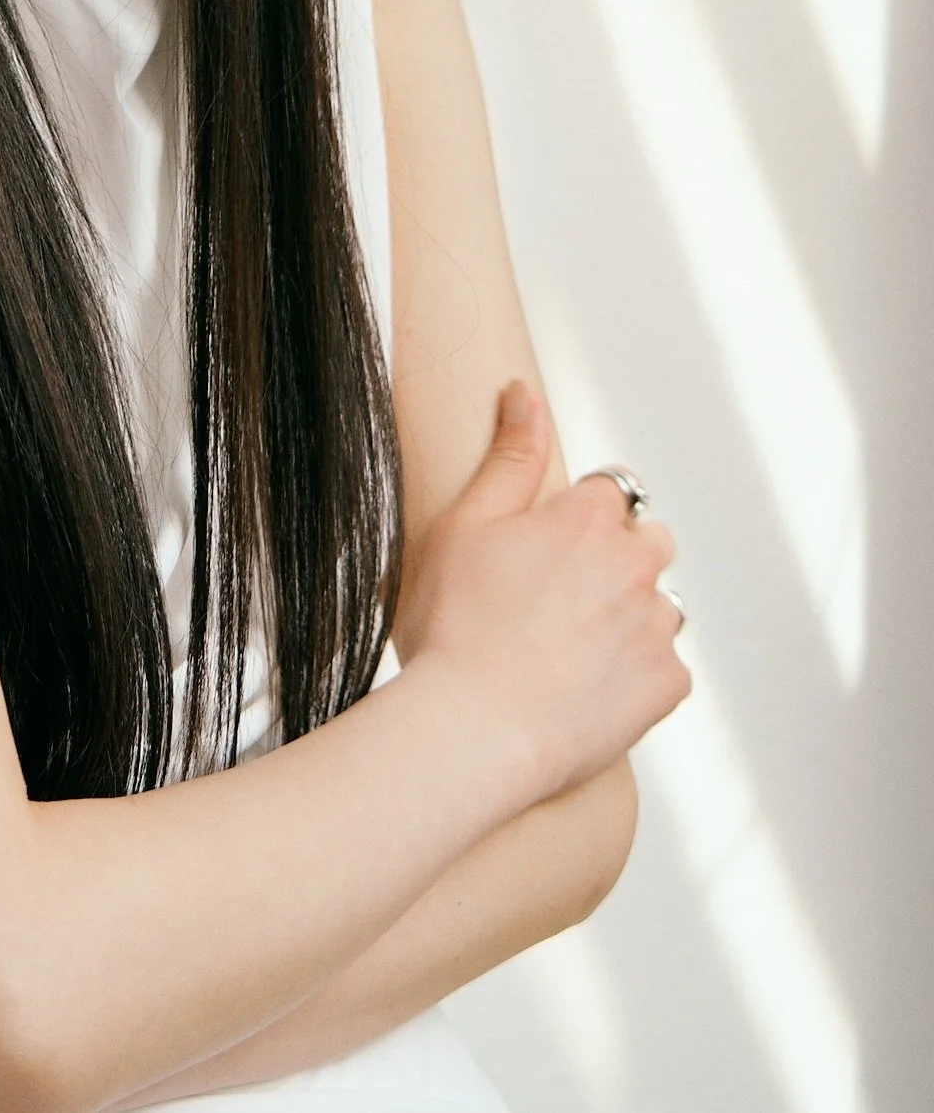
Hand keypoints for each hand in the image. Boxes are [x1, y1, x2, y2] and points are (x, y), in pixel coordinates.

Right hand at [395, 381, 690, 801]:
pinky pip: (667, 668)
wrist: (473, 730)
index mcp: (586, 520)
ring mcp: (657, 627)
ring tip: (571, 647)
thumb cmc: (456, 628)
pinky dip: (638, 674)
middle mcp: (635, 565)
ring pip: (661, 605)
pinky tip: (588, 687)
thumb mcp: (463, 526)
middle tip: (559, 597)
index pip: (612, 491)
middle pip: (650, 541)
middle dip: (618, 558)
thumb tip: (527, 394)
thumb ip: (508, 456)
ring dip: (632, 616)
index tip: (549, 549)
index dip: (579, 516)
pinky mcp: (667, 685)